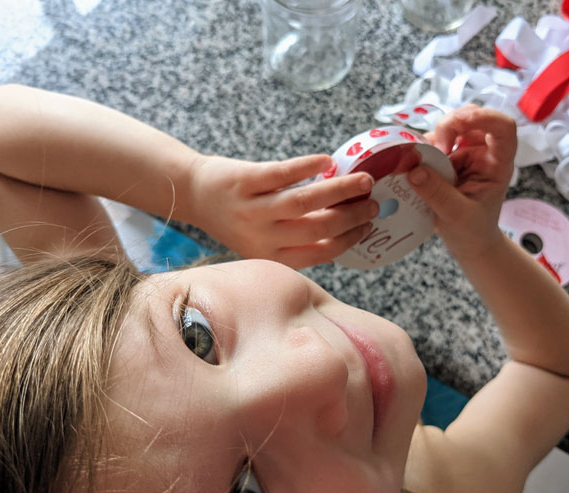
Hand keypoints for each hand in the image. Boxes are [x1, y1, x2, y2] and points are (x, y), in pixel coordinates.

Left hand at [187, 154, 377, 268]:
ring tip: (363, 180)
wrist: (194, 193)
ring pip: (303, 203)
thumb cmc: (235, 218)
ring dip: (338, 191)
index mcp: (271, 255)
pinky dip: (306, 167)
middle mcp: (261, 236)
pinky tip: (327, 161)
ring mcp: (251, 209)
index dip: (350, 239)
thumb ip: (295, 244)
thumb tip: (341, 238)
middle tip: (374, 202)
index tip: (369, 224)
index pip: (320, 252)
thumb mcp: (262, 242)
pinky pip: (280, 175)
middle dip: (351, 216)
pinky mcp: (244, 181)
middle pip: (316, 229)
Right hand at [406, 105, 517, 260]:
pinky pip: (433, 142)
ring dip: (433, 137)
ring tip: (421, 160)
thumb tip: (415, 170)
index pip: (503, 129)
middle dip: (450, 125)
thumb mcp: (456, 216)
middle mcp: (483, 153)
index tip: (461, 125)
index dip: (486, 117)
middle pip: (472, 118)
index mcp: (497, 164)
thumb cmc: (472, 231)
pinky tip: (415, 164)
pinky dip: (421, 148)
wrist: (468, 243)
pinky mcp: (447, 159)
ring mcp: (465, 154)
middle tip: (436, 147)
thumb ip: (438, 194)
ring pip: (450, 127)